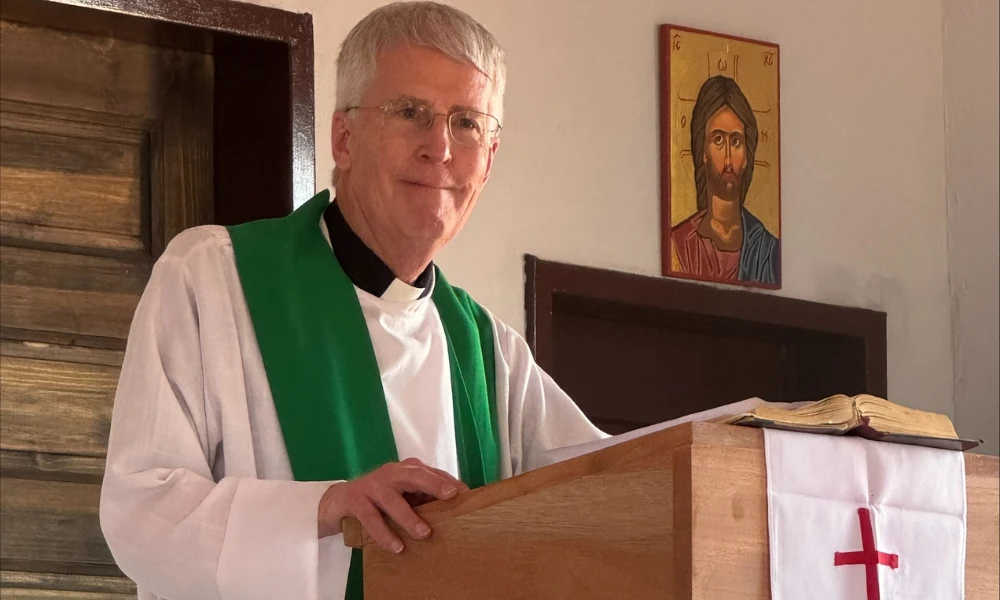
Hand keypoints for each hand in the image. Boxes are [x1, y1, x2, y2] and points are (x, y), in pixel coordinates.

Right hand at [317, 457, 467, 552]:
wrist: (339, 500)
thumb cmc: (379, 498)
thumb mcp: (402, 494)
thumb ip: (422, 498)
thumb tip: (451, 511)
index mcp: (405, 470)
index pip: (430, 473)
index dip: (448, 481)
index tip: (466, 493)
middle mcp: (390, 473)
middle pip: (414, 476)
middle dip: (434, 484)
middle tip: (451, 495)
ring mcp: (372, 486)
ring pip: (393, 500)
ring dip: (410, 518)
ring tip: (424, 534)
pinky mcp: (356, 501)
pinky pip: (372, 519)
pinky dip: (385, 534)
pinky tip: (397, 546)